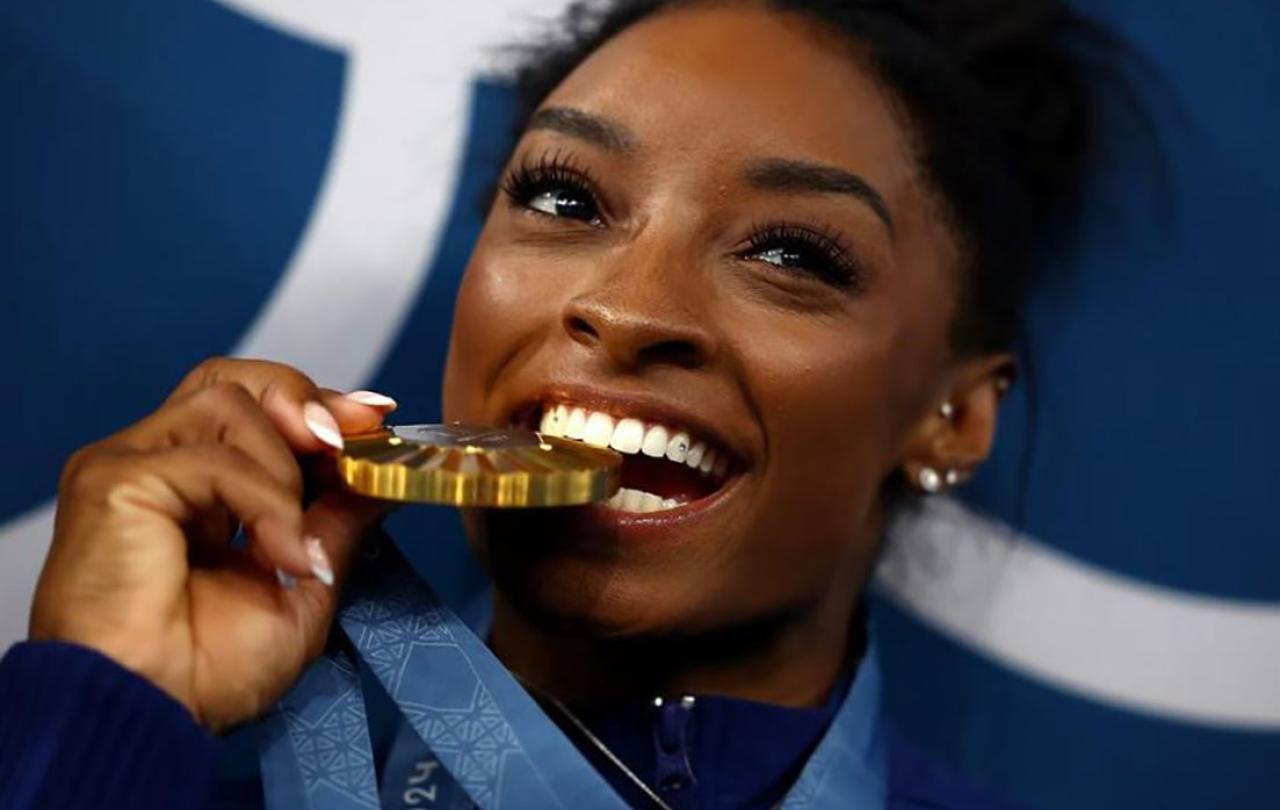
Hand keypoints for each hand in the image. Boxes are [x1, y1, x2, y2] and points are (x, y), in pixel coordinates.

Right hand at [29, 357, 396, 730]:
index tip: (372, 418)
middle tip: (347, 442)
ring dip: (284, 471)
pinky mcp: (114, 480)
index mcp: (194, 492)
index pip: (251, 408)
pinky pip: (215, 459)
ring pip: (228, 405)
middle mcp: (157, 467)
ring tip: (293, 542)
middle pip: (231, 380)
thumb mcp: (302, 588)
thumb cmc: (205, 674)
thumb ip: (336, 525)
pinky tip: (279, 557)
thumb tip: (382, 478)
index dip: (314, 404)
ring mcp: (131, 467)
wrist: (153, 717)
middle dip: (302, 401)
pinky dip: (266, 504)